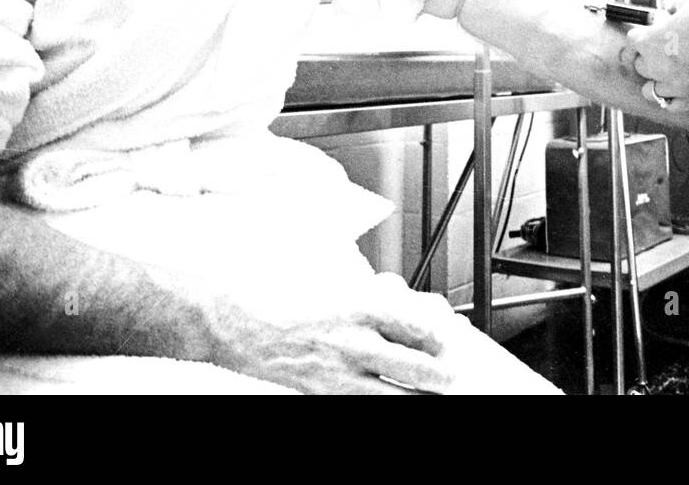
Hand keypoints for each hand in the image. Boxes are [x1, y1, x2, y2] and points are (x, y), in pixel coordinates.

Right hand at [214, 272, 461, 393]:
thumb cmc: (284, 293)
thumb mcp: (337, 282)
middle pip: (415, 367)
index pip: (417, 327)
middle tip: (452, 377)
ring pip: (394, 394)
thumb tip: (410, 308)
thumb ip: (374, 298)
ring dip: (418, 397)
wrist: (236, 318)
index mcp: (361, 306)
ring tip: (432, 396)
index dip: (439, 337)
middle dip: (440, 376)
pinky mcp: (321, 393)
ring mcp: (338, 372)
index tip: (448, 339)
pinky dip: (382, 403)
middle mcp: (354, 341)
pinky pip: (364, 405)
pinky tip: (390, 398)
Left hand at [622, 0, 688, 112]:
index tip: (650, 31)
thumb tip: (668, 11)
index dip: (642, 33)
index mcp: (654, 41)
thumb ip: (673, 9)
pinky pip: (670, 105)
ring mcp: (676, 86)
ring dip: (656, 78)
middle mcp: (660, 67)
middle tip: (665, 46)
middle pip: (640, 65)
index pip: (632, 40)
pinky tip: (676, 86)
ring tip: (669, 68)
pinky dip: (669, 97)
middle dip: (649, 54)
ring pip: (650, 89)